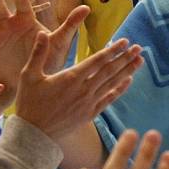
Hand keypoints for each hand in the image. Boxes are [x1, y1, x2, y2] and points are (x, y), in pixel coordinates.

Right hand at [16, 32, 142, 139]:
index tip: (125, 41)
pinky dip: (119, 89)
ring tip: (140, 60)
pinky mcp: (89, 114)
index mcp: (71, 78)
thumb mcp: (29, 75)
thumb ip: (38, 53)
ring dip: (127, 71)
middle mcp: (84, 90)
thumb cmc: (29, 103)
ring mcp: (88, 103)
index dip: (112, 50)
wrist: (33, 135)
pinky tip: (128, 81)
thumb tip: (41, 33)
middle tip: (139, 47)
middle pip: (109, 71)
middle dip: (125, 58)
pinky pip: (108, 99)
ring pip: (112, 83)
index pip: (97, 60)